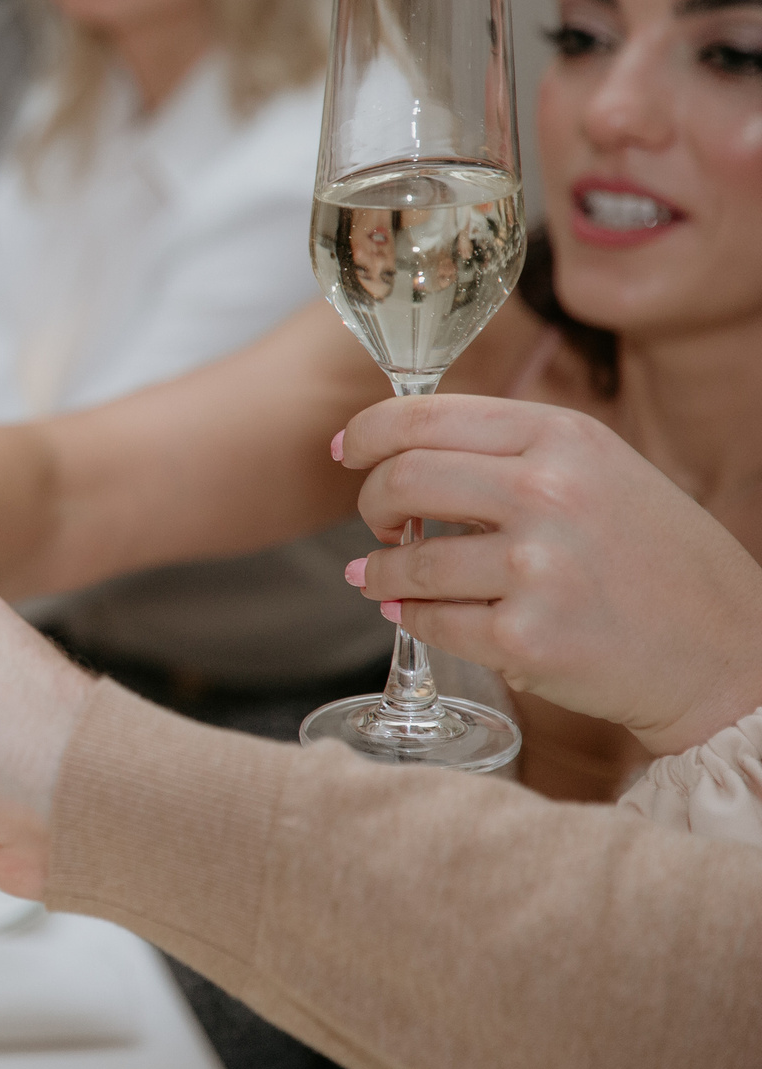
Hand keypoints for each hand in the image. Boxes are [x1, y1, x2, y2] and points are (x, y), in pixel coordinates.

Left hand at [339, 396, 761, 757]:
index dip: (367, 433)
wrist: (728, 652)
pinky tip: (415, 614)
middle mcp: (549, 493)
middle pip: (401, 480)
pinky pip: (430, 622)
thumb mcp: (601, 472)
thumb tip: (400, 452)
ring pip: (407, 562)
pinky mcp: (525, 639)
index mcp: (563, 438)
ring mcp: (536, 569)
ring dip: (380, 573)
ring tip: (383, 578)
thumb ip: (511, 454)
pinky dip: (411, 618)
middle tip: (378, 525)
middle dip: (371, 505)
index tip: (345, 451)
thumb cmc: (656, 560)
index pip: (425, 416)